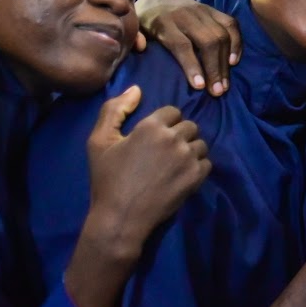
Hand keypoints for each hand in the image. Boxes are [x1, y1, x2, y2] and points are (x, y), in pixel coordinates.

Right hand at [82, 86, 210, 262]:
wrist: (121, 217)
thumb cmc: (107, 179)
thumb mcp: (99, 141)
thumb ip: (114, 110)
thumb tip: (137, 89)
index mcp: (151, 126)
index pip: (172, 111)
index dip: (163, 123)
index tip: (153, 139)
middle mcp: (174, 138)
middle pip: (189, 126)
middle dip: (178, 135)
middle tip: (163, 153)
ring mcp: (188, 158)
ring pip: (200, 143)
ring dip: (190, 150)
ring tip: (173, 164)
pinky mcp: (197, 177)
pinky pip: (206, 162)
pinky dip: (197, 167)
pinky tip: (181, 175)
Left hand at [136, 0, 241, 94]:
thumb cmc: (146, 22)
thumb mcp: (135, 28)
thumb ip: (136, 38)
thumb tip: (142, 47)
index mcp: (164, 22)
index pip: (182, 44)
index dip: (192, 66)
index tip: (200, 87)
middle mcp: (186, 15)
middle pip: (207, 41)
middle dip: (214, 68)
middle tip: (217, 91)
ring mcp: (202, 11)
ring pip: (221, 35)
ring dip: (225, 62)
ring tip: (225, 84)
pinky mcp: (213, 9)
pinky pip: (231, 24)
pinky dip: (236, 43)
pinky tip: (234, 61)